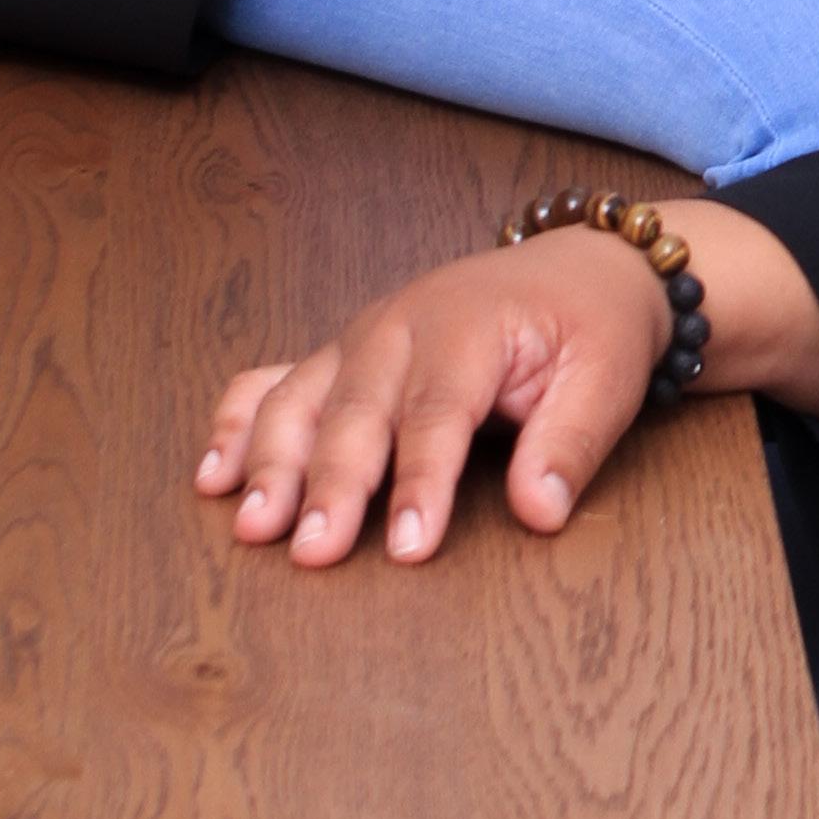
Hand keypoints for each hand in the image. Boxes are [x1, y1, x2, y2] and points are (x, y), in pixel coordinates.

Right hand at [196, 209, 818, 563]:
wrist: (580, 268)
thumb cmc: (592, 327)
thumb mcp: (607, 379)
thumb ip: (569, 443)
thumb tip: (540, 510)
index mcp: (468, 328)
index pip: (438, 416)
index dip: (421, 483)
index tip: (409, 546)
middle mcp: (400, 327)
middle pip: (356, 413)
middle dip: (329, 484)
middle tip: (311, 551)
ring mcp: (361, 338)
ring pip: (301, 399)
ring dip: (270, 462)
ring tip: (252, 525)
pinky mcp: (342, 355)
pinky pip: (273, 382)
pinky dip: (237, 424)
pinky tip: (212, 475)